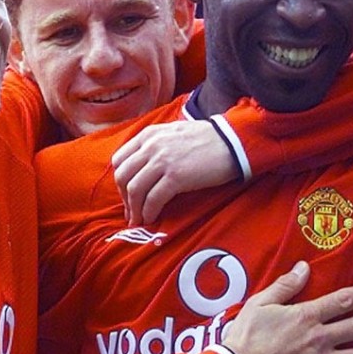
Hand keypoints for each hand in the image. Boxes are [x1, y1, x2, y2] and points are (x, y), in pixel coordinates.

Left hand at [112, 121, 236, 225]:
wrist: (232, 142)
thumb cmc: (207, 140)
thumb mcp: (174, 133)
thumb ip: (155, 145)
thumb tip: (142, 168)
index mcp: (149, 134)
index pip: (119, 159)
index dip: (121, 181)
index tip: (127, 195)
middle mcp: (151, 146)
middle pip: (123, 176)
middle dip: (124, 198)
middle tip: (132, 212)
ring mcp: (162, 160)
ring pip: (134, 190)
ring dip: (134, 210)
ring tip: (139, 221)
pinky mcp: (176, 177)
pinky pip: (153, 199)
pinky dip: (149, 212)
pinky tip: (152, 219)